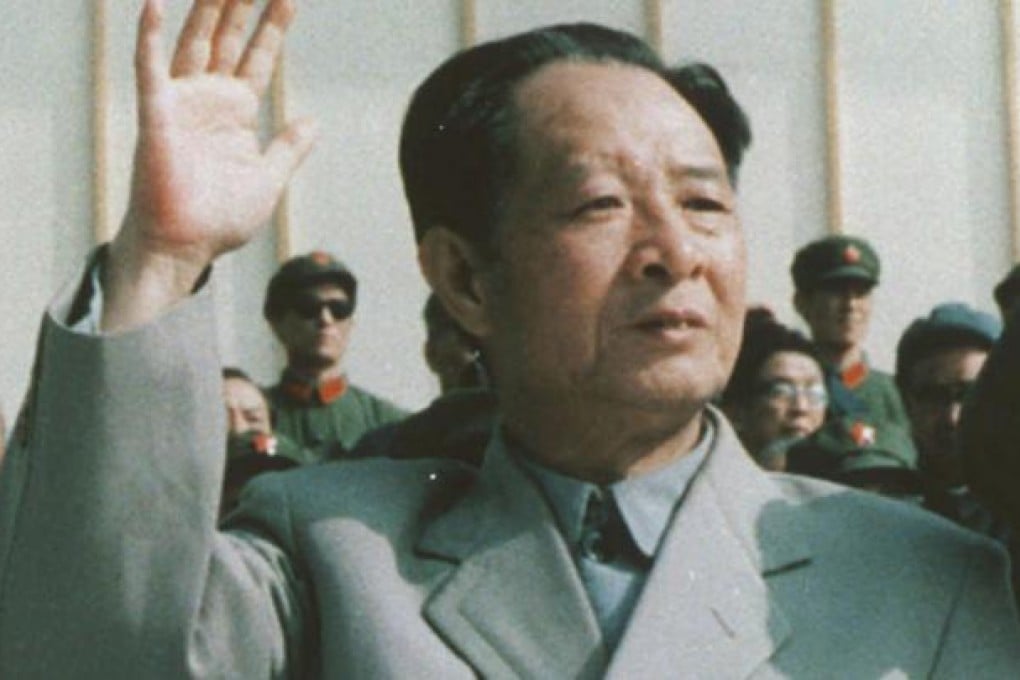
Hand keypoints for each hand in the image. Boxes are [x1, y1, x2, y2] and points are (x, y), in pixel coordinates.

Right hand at [104, 0, 315, 330]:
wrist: (185, 248)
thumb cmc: (221, 219)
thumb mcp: (269, 179)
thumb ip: (288, 148)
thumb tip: (312, 121)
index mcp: (235, 111)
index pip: (257, 57)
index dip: (273, 27)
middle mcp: (208, 99)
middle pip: (226, 38)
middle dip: (241, 4)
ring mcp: (181, 103)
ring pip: (195, 41)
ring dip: (207, 7)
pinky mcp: (156, 116)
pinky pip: (151, 70)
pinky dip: (150, 38)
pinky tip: (155, 6)